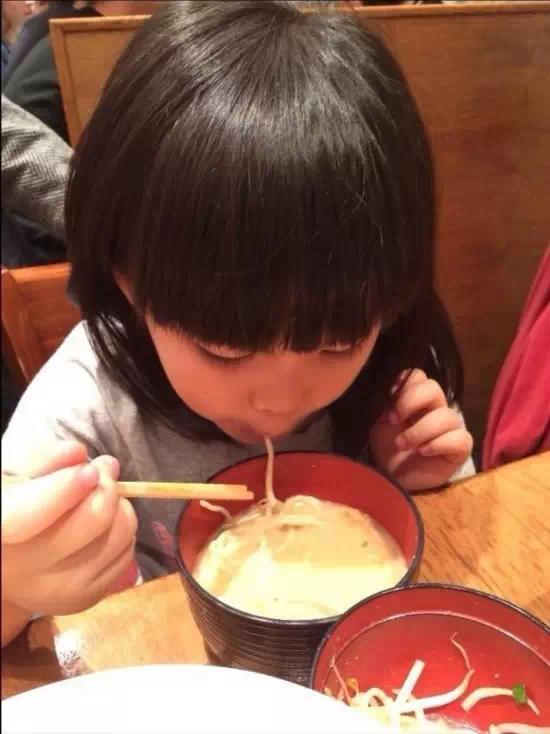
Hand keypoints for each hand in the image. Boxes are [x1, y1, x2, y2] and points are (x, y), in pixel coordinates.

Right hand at [1, 441, 137, 632]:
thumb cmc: (17, 509)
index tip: (89, 471)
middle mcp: (22, 569)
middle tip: (101, 470)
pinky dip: (121, 531)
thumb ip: (45, 462)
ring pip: (121, 531)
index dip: (64, 490)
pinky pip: (128, 553)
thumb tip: (78, 453)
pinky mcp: (85, 599)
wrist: (10, 568)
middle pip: (93, 518)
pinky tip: (101, 528)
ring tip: (99, 499)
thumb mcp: (18, 480)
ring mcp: (57, 590)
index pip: (26, 516)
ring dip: (119, 507)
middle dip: (107, 484)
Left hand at [369, 370, 472, 490]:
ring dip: (419, 430)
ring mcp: (450, 429)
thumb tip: (397, 389)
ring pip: (446, 416)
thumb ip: (390, 405)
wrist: (393, 478)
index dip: (406, 385)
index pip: (420, 377)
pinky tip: (424, 451)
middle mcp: (436, 410)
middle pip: (433, 388)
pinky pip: (460, 439)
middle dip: (410, 401)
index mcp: (417, 401)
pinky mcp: (460, 449)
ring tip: (402, 444)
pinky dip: (439, 443)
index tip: (390, 400)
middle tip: (394, 420)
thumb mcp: (381, 425)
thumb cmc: (387, 450)